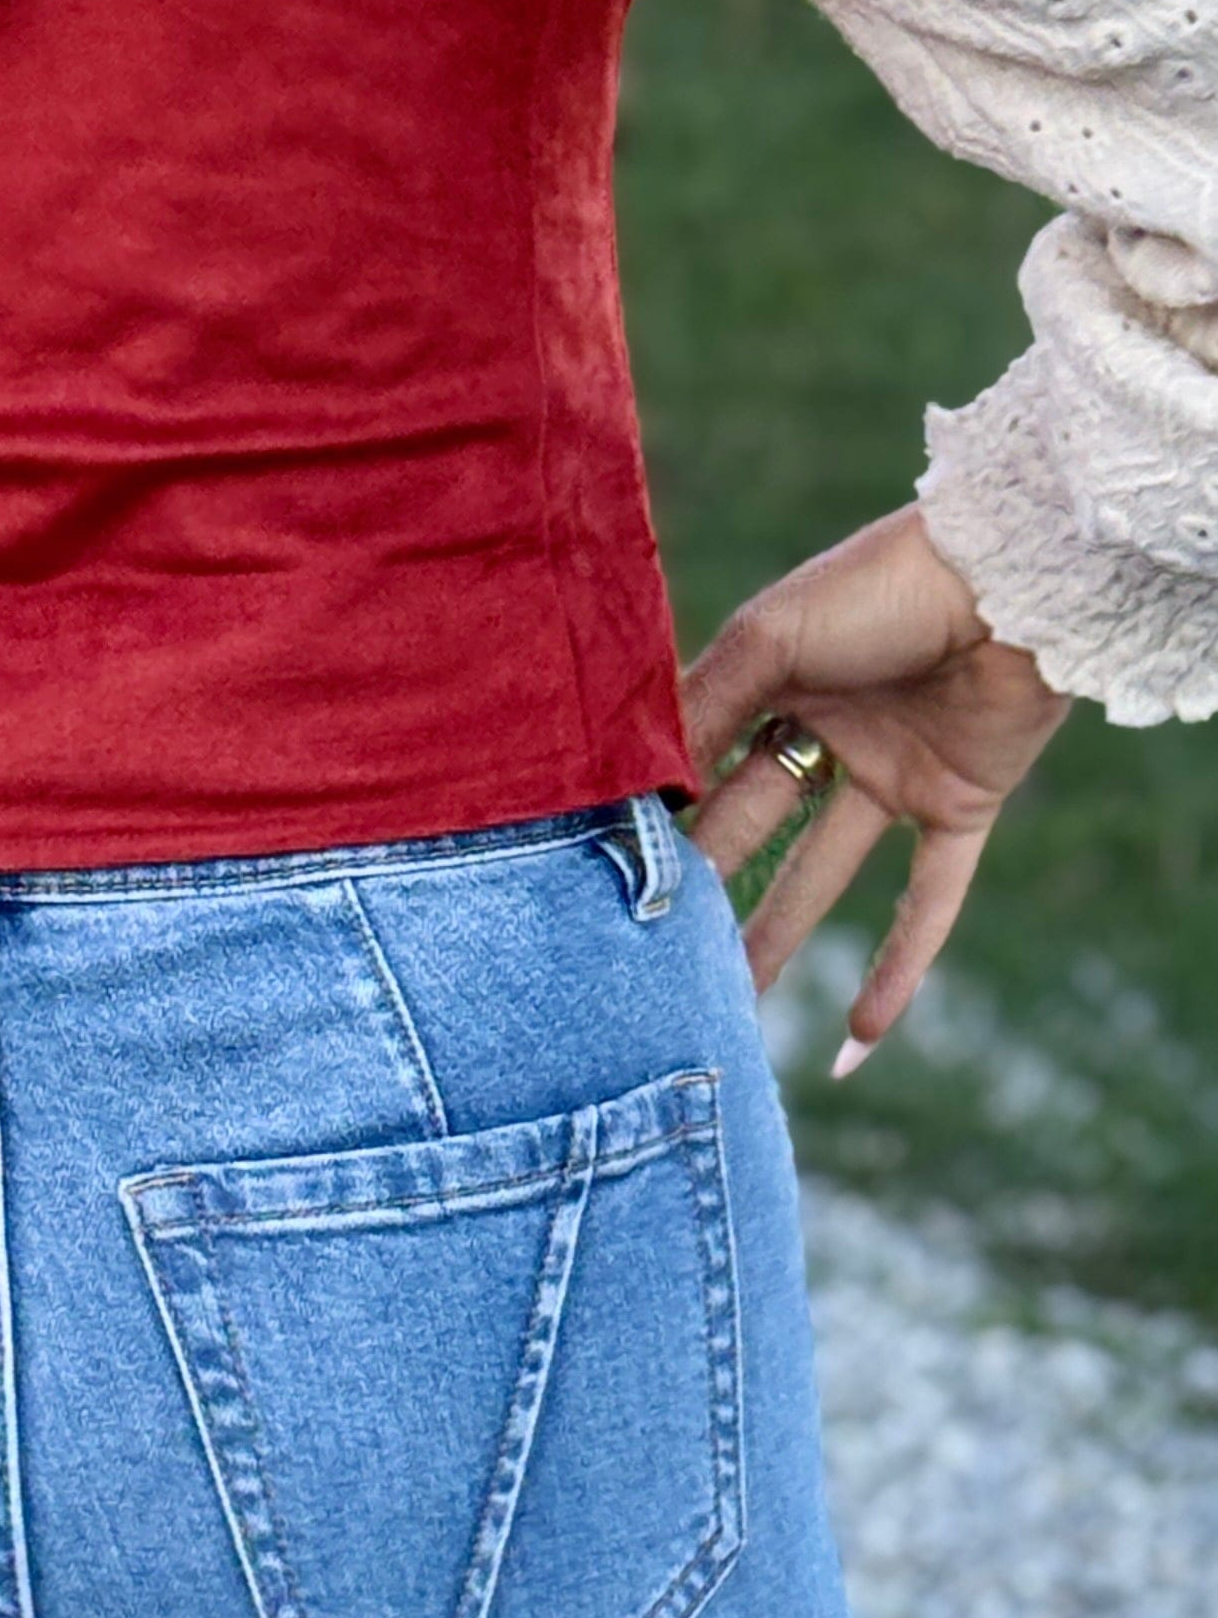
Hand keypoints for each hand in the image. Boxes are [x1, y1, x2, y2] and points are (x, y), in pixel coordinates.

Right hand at [684, 505, 1067, 1074]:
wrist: (1012, 578)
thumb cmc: (883, 584)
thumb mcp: (773, 638)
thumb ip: (706, 706)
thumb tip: (641, 783)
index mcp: (777, 678)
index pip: (703, 758)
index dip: (663, 812)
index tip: (605, 869)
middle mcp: (830, 729)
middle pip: (752, 821)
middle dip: (704, 882)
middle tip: (648, 947)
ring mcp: (894, 772)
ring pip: (823, 872)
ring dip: (779, 936)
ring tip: (727, 1000)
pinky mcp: (960, 806)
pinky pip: (928, 900)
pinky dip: (901, 966)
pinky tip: (858, 1039)